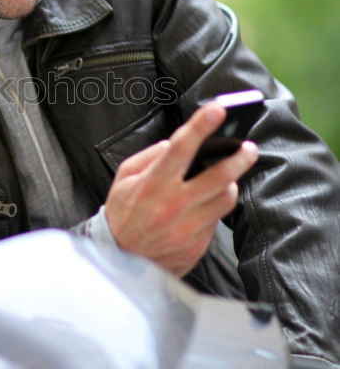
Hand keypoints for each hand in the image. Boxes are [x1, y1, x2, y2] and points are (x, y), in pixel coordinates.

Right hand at [104, 102, 257, 276]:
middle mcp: (172, 205)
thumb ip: (148, 157)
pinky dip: (215, 207)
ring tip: (229, 177)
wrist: (121, 260)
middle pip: (219, 176)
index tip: (218, 108)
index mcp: (152, 184)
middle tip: (248, 147)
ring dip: (231, 184)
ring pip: (226, 199)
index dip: (200, 126)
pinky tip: (208, 202)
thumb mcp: (123, 179)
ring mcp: (187, 227)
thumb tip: (173, 143)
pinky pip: (216, 220)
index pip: (180, 148)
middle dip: (239, 157)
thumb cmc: (122, 213)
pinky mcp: (196, 244)